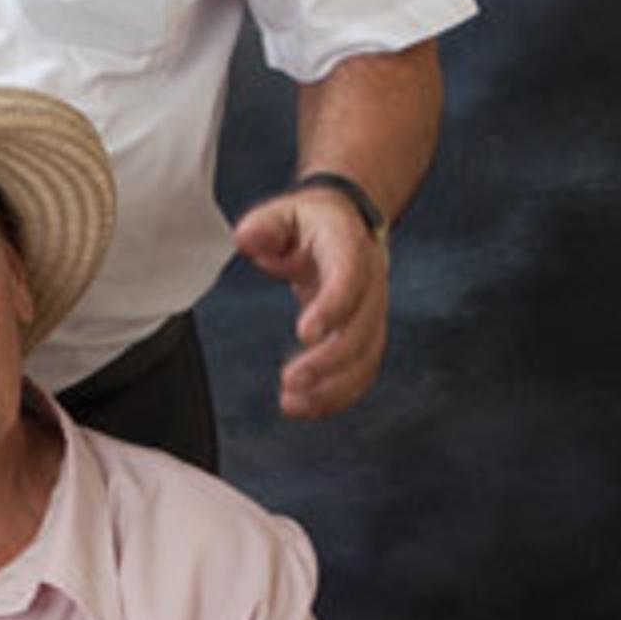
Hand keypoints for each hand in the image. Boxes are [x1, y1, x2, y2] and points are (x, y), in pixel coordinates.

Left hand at [229, 186, 387, 418]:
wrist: (345, 223)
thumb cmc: (309, 222)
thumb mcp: (283, 213)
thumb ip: (264, 226)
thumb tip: (249, 238)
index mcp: (349, 246)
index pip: (350, 277)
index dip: (334, 307)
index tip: (306, 333)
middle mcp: (370, 281)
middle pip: (363, 328)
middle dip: (330, 361)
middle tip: (292, 380)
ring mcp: (372, 311)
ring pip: (367, 357)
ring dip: (334, 387)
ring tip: (294, 402)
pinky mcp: (365, 334)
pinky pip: (362, 370)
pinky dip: (338, 394)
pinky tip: (306, 406)